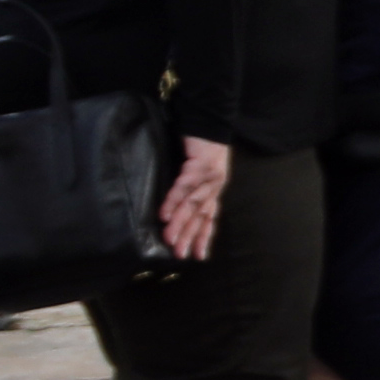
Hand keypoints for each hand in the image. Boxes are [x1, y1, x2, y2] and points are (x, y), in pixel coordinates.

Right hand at [160, 134, 231, 262]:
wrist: (209, 122)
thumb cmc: (199, 149)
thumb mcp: (196, 174)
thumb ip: (189, 192)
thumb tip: (173, 213)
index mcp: (213, 191)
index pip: (210, 219)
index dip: (203, 237)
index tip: (197, 257)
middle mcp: (214, 186)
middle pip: (201, 216)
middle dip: (190, 237)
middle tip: (180, 255)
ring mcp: (208, 176)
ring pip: (193, 204)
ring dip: (181, 223)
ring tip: (169, 239)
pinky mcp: (199, 164)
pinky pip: (184, 185)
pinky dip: (174, 200)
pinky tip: (165, 215)